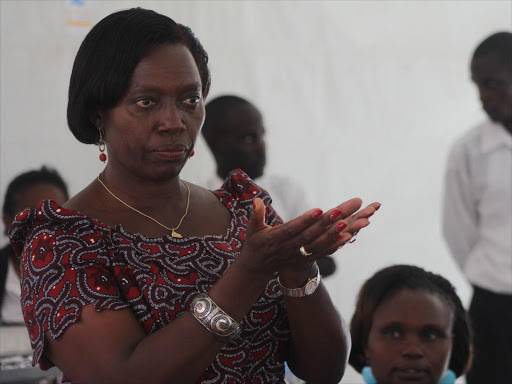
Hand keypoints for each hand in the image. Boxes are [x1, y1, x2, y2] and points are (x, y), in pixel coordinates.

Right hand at [239, 198, 379, 283]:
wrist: (257, 268)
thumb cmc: (254, 243)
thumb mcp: (252, 229)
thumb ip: (255, 215)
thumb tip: (257, 200)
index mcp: (275, 239)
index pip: (292, 229)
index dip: (306, 220)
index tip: (319, 210)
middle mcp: (288, 248)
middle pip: (309, 236)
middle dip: (324, 224)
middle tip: (339, 212)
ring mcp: (297, 255)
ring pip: (318, 245)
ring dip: (333, 236)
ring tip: (347, 224)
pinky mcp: (305, 259)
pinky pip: (322, 252)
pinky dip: (335, 245)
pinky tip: (348, 236)